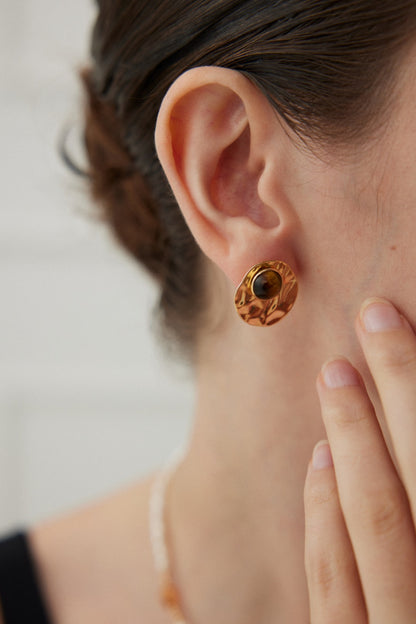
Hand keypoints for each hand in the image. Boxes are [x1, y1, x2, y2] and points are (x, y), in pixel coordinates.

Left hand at [304, 297, 415, 622]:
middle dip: (404, 389)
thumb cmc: (414, 602)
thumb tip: (371, 455)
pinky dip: (326, 518)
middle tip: (375, 320)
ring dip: (358, 440)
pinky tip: (320, 463)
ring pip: (381, 522)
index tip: (401, 328)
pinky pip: (335, 587)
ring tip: (339, 376)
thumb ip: (409, 511)